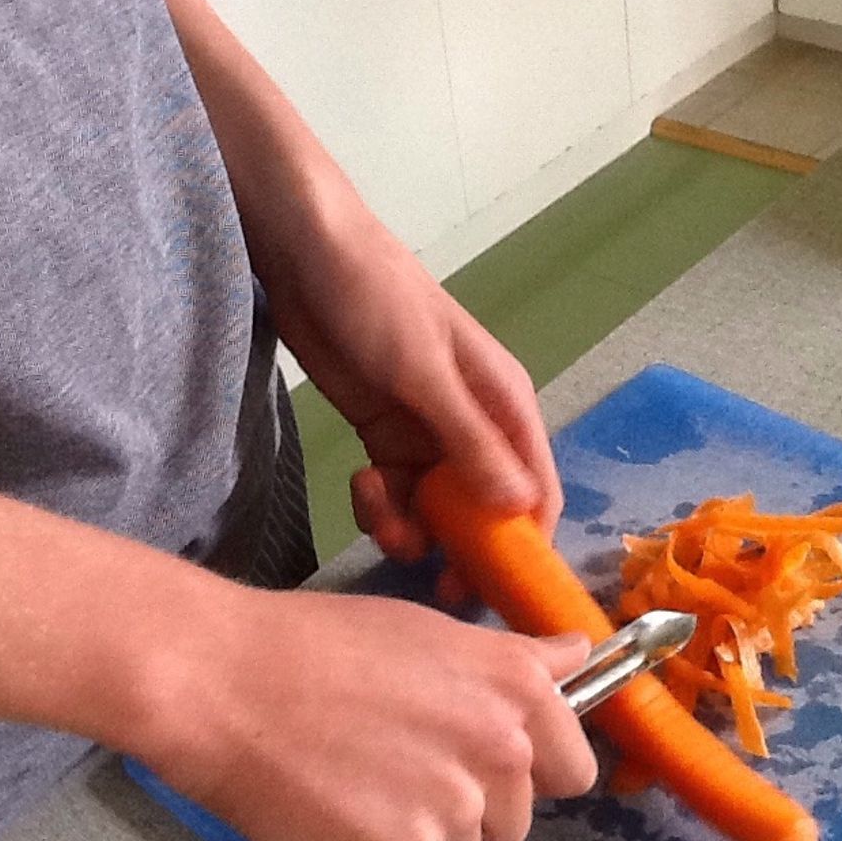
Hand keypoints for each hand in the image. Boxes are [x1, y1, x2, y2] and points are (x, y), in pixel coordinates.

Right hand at [136, 584, 595, 840]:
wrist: (224, 680)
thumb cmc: (316, 643)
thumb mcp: (427, 631)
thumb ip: (512, 660)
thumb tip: (580, 656)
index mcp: (518, 687)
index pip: (572, 769)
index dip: (528, 770)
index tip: (478, 760)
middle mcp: (504, 748)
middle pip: (512, 820)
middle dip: (464, 804)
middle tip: (391, 763)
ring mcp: (459, 808)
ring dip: (415, 836)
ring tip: (353, 784)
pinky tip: (330, 814)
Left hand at [261, 188, 562, 600]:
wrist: (305, 253)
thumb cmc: (378, 301)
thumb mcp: (425, 374)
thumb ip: (470, 442)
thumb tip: (521, 508)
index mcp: (504, 404)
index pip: (536, 488)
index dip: (525, 542)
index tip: (498, 588)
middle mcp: (475, 424)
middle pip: (486, 509)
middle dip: (462, 547)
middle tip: (434, 583)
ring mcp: (428, 432)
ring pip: (436, 507)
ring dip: (412, 525)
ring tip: (380, 513)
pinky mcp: (385, 435)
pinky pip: (397, 490)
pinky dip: (383, 503)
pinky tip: (362, 484)